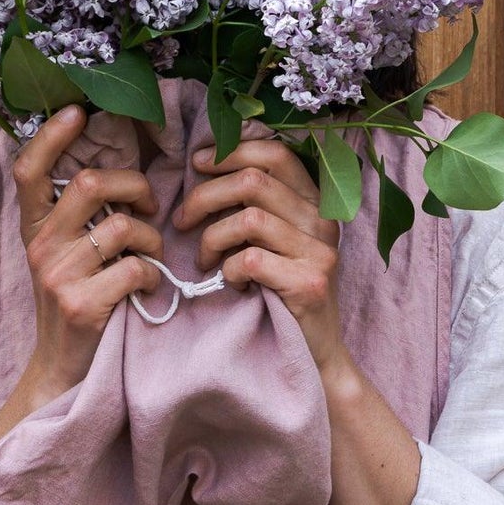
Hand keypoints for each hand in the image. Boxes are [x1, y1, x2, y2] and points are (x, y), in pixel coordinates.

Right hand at [11, 103, 164, 397]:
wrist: (61, 370)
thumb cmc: (76, 300)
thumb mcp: (63, 255)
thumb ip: (77, 216)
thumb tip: (116, 171)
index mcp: (33, 228)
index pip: (28, 170)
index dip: (51, 136)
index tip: (77, 111)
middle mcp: (39, 246)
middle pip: (87, 183)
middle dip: (134, 185)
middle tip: (150, 205)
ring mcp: (58, 276)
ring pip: (121, 225)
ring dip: (152, 238)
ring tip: (151, 255)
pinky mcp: (82, 305)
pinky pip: (135, 267)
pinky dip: (153, 274)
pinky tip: (148, 286)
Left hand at [172, 135, 347, 374]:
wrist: (315, 353)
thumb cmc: (281, 291)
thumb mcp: (273, 240)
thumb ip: (254, 206)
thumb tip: (203, 169)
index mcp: (313, 201)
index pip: (275, 153)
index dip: (232, 151)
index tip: (197, 164)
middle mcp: (321, 220)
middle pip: (253, 181)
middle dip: (205, 196)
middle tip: (182, 221)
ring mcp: (319, 251)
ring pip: (249, 220)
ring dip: (212, 239)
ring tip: (205, 261)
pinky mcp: (309, 282)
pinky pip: (251, 260)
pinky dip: (229, 270)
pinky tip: (232, 284)